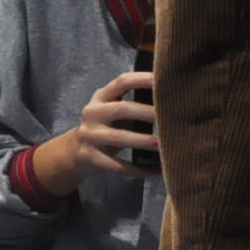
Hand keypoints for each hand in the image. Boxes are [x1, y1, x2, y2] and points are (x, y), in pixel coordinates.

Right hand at [36, 71, 158, 186]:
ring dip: (143, 141)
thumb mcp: (114, 110)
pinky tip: (157, 170)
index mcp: (102, 97)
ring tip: (163, 145)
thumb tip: (175, 103)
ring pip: (119, 138)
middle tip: (170, 118)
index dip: (144, 79)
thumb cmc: (107, 127)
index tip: (165, 82)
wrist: (74, 151)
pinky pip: (116, 165)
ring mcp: (88, 135)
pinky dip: (138, 169)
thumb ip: (136, 104)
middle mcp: (92, 113)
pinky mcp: (89, 156)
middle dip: (148, 113)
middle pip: (122, 109)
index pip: (123, 82)